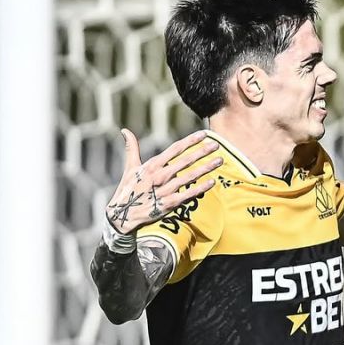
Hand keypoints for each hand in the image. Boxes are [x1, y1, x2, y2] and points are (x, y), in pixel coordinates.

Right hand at [105, 129, 221, 233]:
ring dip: (206, 168)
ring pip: (190, 176)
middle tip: (216, 145)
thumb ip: (131, 148)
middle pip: (186, 160)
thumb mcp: (130, 167)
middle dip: (202, 152)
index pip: (175, 149)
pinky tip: (212, 182)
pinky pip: (188, 194)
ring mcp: (166, 190)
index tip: (203, 135)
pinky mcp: (170, 203)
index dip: (190, 141)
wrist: (123, 214)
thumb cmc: (128, 189)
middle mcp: (161, 175)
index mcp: (153, 165)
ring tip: (220, 160)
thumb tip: (124, 130)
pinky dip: (200, 188)